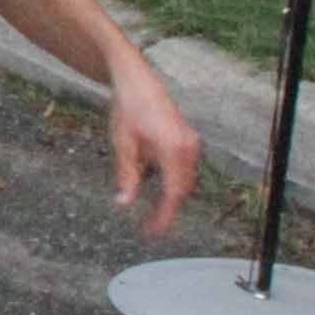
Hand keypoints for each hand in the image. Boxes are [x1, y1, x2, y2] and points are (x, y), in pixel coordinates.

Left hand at [108, 52, 201, 237]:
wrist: (138, 81)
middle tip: (149, 229)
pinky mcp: (189, 141)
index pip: (174, 194)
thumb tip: (124, 203)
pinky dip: (173, 183)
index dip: (165, 216)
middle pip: (182, 191)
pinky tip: (158, 190)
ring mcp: (192, 144)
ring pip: (186, 181)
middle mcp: (189, 149)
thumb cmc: (128, 110)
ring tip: (152, 216)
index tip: (154, 233)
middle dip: (168, 211)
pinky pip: (185, 170)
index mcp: (174, 151)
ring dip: (171, 198)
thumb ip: (126, 175)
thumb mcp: (122, 144)